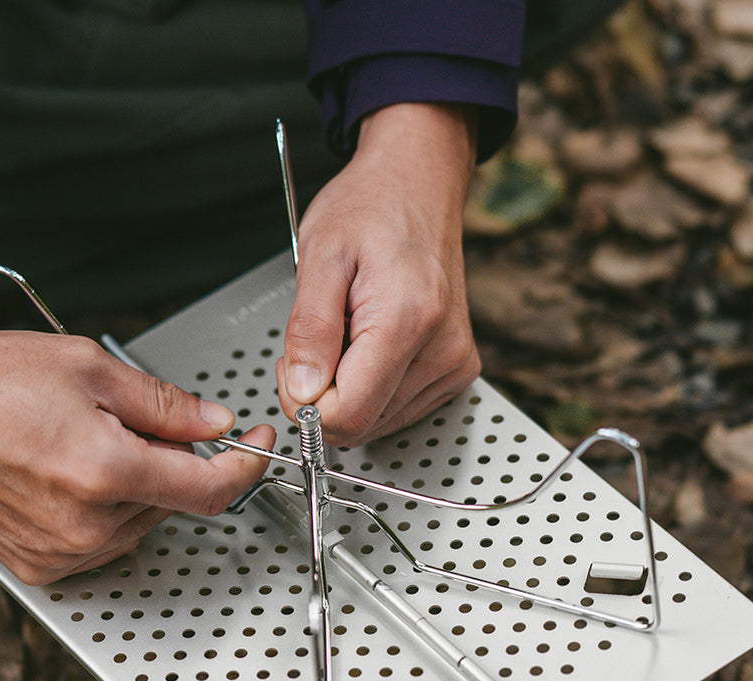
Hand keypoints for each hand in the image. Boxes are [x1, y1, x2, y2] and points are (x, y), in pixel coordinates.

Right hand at [0, 309, 273, 583]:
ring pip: (141, 524)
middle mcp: (85, 525)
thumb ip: (165, 404)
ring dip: (139, 488)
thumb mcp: (89, 368)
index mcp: (104, 472)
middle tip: (138, 423)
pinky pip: (102, 542)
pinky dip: (106, 511)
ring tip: (89, 443)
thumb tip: (214, 424)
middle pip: (174, 503)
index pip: (208, 490)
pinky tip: (70, 476)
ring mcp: (60, 553)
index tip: (254, 445)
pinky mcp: (39, 566)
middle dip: (174, 463)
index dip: (243, 466)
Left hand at [279, 103, 481, 446]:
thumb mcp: (320, 256)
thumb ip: (309, 330)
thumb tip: (304, 392)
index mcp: (407, 323)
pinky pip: (396, 411)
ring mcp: (453, 366)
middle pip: (361, 426)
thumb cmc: (371, 207)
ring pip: (377, 424)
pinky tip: (370, 345)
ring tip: (347, 333)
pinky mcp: (456, 372)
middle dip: (323, 396)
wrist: (418, 182)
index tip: (295, 365)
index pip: (348, 416)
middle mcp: (441, 353)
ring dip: (347, 391)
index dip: (306, 404)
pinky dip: (371, 387)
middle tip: (317, 341)